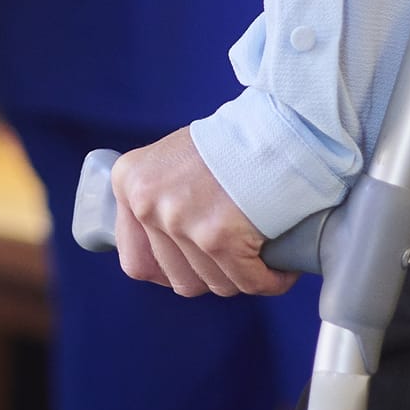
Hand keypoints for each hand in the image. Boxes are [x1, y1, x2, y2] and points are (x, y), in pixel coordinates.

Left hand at [110, 128, 297, 298]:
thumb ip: (161, 199)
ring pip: (213, 283)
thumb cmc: (230, 142)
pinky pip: (245, 281)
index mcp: (129, 183)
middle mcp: (146, 204)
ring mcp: (180, 221)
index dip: (168, 272)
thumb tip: (168, 246)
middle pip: (178, 277)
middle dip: (210, 275)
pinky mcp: (217, 238)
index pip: (135, 260)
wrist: (272, 126)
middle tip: (233, 261)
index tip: (192, 269)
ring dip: (240, 277)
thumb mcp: (173, 161)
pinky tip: (279, 269)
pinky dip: (267, 280)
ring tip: (259, 259)